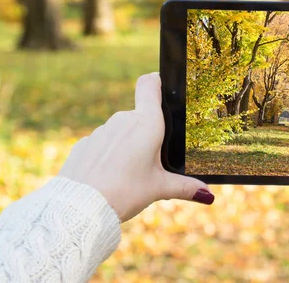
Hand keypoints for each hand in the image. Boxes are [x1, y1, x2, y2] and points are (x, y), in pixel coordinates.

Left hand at [59, 72, 213, 221]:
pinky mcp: (85, 144)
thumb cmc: (124, 192)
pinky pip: (103, 144)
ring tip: (130, 173)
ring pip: (120, 131)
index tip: (164, 88)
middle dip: (147, 132)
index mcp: (146, 123)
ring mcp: (101, 131)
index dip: (157, 82)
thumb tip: (208, 195)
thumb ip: (185, 187)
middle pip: (140, 115)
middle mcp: (123, 120)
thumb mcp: (159, 188)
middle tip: (154, 158)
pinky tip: (110, 176)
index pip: (150, 84)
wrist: (80, 207)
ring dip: (128, 144)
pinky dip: (109, 155)